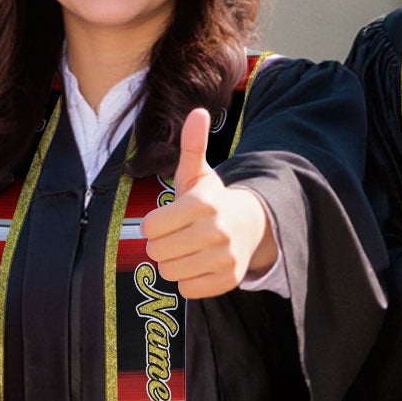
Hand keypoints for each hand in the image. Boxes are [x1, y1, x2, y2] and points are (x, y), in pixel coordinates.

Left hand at [142, 108, 274, 297]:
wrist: (250, 225)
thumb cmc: (212, 200)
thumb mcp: (198, 173)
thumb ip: (192, 145)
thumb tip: (198, 111)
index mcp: (203, 204)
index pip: (151, 227)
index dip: (153, 225)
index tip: (167, 219)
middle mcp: (216, 232)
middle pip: (157, 252)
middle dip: (161, 245)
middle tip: (177, 236)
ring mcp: (224, 258)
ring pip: (169, 273)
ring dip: (173, 263)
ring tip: (187, 249)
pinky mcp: (228, 280)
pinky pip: (187, 289)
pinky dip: (188, 280)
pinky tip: (199, 264)